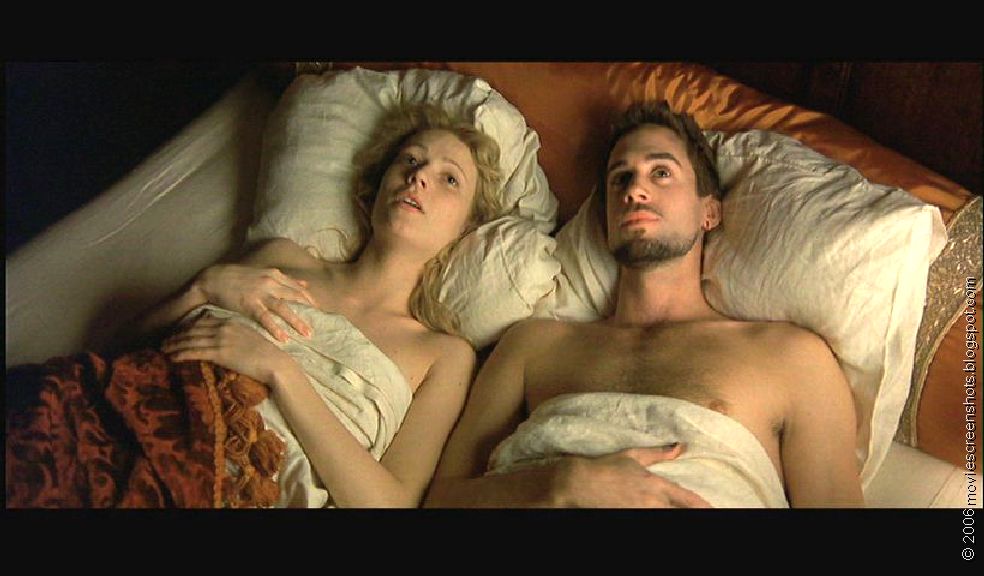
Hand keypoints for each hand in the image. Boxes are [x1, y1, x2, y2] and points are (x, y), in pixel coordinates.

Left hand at [161, 313, 294, 386]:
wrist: (275, 363)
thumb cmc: (267, 354)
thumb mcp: (250, 338)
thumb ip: (236, 334)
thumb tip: (225, 341)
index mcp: (231, 321)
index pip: (203, 321)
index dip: (188, 326)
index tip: (178, 332)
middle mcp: (224, 327)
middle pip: (193, 329)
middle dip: (177, 335)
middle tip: (165, 341)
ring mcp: (221, 339)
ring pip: (190, 340)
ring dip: (174, 345)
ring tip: (163, 349)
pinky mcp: (220, 353)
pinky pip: (194, 352)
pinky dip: (181, 354)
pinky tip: (172, 358)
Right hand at [194, 264, 316, 341]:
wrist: (213, 278)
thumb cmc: (239, 278)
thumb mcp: (264, 273)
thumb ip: (285, 279)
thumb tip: (305, 284)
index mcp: (275, 276)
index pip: (298, 288)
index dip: (310, 298)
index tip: (322, 310)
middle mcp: (271, 282)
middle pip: (295, 297)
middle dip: (309, 311)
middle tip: (320, 325)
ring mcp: (260, 293)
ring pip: (283, 308)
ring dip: (297, 322)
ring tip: (307, 334)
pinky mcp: (249, 304)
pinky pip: (265, 318)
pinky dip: (275, 328)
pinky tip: (283, 338)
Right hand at [556, 444, 710, 507]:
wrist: (579, 482)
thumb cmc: (605, 467)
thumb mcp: (632, 456)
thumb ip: (658, 453)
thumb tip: (680, 446)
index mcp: (656, 485)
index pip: (688, 499)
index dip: (703, 506)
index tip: (713, 509)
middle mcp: (653, 502)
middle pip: (679, 513)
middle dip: (690, 513)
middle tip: (700, 513)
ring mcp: (641, 512)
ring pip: (665, 517)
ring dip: (671, 514)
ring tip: (671, 511)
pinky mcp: (630, 518)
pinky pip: (649, 520)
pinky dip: (654, 517)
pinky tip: (655, 514)